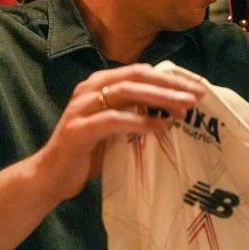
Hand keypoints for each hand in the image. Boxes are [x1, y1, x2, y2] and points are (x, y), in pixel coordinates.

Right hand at [36, 64, 205, 200]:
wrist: (51, 177)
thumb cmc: (89, 152)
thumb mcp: (117, 128)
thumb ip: (138, 113)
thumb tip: (176, 109)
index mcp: (99, 84)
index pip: (140, 72)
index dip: (169, 78)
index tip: (196, 89)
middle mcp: (89, 89)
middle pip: (136, 77)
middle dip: (169, 85)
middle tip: (197, 96)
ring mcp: (81, 107)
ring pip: (126, 93)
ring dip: (159, 99)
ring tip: (183, 109)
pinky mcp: (78, 129)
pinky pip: (113, 120)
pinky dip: (139, 122)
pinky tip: (159, 128)